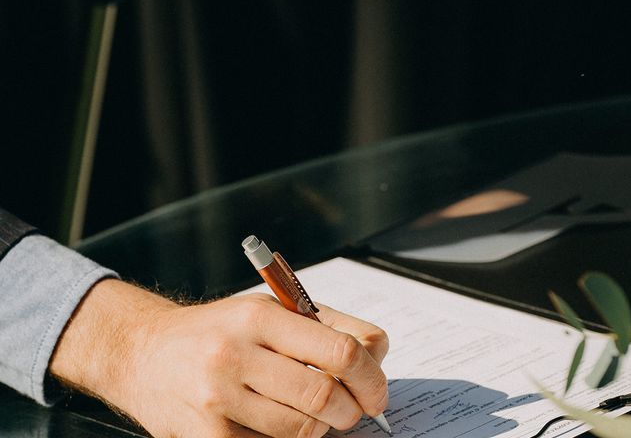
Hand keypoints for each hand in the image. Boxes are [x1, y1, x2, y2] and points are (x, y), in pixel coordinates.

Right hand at [50, 280, 388, 436]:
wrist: (144, 352)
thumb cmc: (218, 330)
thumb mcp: (269, 311)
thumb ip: (328, 325)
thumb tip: (379, 351)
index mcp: (259, 317)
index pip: (339, 351)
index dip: (370, 377)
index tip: (376, 392)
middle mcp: (235, 354)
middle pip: (323, 396)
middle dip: (350, 410)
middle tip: (351, 409)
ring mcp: (217, 399)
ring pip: (300, 431)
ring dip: (320, 428)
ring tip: (314, 414)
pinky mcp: (206, 437)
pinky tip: (279, 424)